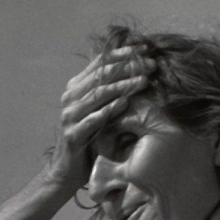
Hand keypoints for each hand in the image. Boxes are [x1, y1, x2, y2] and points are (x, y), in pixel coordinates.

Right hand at [44, 45, 155, 190]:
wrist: (68, 170)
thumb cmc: (89, 140)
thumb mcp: (99, 112)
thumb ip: (110, 93)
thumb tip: (137, 71)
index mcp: (76, 87)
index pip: (100, 62)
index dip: (123, 53)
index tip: (146, 48)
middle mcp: (71, 97)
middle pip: (102, 75)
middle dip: (128, 67)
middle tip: (151, 64)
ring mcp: (70, 115)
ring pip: (99, 94)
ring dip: (123, 85)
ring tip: (144, 81)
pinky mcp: (73, 134)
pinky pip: (93, 119)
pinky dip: (109, 110)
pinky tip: (125, 104)